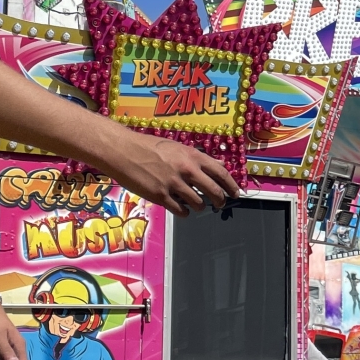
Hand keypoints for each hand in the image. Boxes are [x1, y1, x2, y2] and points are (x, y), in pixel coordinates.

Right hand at [104, 131, 240, 215]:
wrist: (124, 152)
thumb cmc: (150, 147)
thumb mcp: (178, 148)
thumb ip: (199, 159)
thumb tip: (220, 164)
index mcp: (192, 156)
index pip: (221, 173)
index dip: (231, 185)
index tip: (235, 193)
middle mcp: (186, 170)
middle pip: (214, 191)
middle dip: (220, 200)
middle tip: (219, 203)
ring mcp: (174, 184)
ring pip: (198, 203)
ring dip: (200, 206)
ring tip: (196, 204)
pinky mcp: (161, 196)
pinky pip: (181, 211)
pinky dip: (185, 212)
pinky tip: (183, 209)